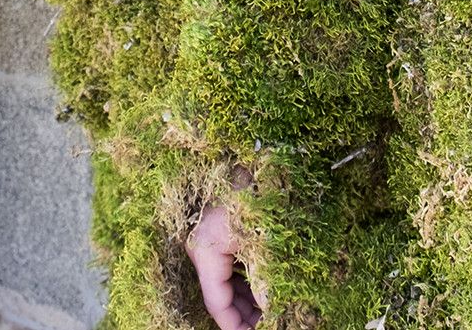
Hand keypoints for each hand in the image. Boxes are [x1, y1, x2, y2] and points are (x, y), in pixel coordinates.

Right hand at [187, 204, 261, 329]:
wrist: (253, 159)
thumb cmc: (256, 197)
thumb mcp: (264, 243)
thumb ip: (264, 280)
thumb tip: (269, 309)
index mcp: (205, 252)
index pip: (216, 302)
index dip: (233, 324)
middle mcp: (202, 248)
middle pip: (219, 293)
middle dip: (241, 313)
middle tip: (264, 324)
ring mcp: (210, 240)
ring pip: (225, 280)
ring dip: (244, 297)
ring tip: (266, 311)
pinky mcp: (221, 232)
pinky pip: (229, 264)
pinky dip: (244, 279)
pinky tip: (262, 289)